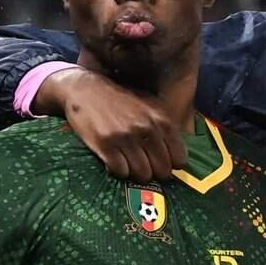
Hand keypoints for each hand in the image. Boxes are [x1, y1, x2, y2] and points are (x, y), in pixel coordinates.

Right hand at [38, 67, 185, 181]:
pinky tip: (115, 160)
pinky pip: (121, 172)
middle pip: (162, 171)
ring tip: (130, 163)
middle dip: (155, 172)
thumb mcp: (150, 107)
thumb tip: (179, 159)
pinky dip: (119, 170)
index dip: (172, 165)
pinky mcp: (105, 145)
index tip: (162, 163)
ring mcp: (126, 137)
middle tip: (145, 166)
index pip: (180, 159)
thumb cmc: (121, 101)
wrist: (86, 90)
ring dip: (137, 173)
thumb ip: (166, 129)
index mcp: (162, 120)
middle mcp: (146, 129)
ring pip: (143, 174)